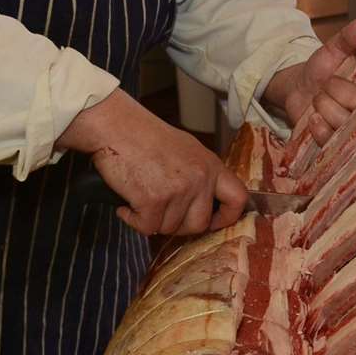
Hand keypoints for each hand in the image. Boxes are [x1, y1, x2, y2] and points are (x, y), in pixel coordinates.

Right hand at [59, 90, 247, 235]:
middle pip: (199, 224)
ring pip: (169, 228)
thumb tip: (204, 204)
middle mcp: (200, 178)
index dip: (226, 218)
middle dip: (178, 225)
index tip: (212, 223)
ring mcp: (179, 190)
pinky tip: (127, 203)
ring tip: (141, 196)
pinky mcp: (154, 200)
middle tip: (161, 211)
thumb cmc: (146, 136)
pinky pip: (147, 228)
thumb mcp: (186, 151)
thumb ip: (200, 175)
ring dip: (152, 219)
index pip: (238, 199)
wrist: (117, 126)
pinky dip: (133, 219)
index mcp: (211, 165)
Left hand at [267, 18, 355, 144]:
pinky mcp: (336, 142)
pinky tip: (313, 119)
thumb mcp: (331, 51)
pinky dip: (319, 128)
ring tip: (318, 101)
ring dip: (324, 107)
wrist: (298, 89)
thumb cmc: (321, 69)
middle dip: (335, 90)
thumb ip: (347, 39)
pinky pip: (331, 139)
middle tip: (325, 85)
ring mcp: (351, 126)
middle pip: (355, 101)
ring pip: (342, 120)